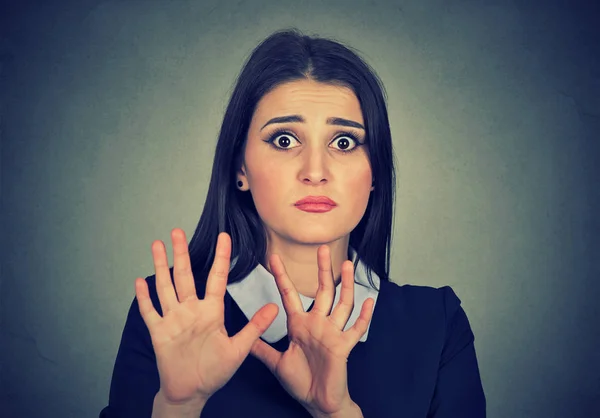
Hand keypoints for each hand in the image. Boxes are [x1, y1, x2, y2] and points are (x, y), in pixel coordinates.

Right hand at [135, 229, 278, 404]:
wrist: (192, 392)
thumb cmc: (214, 372)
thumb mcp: (238, 349)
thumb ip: (255, 327)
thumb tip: (275, 307)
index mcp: (211, 311)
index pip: (216, 278)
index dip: (221, 257)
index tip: (224, 237)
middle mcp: (191, 310)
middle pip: (185, 276)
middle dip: (182, 253)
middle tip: (178, 231)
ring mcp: (173, 319)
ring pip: (165, 287)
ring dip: (160, 266)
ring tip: (157, 245)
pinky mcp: (159, 332)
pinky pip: (150, 311)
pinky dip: (144, 297)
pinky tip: (139, 280)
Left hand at [249, 245, 373, 415]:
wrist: (318, 402)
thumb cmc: (301, 382)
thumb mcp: (277, 363)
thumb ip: (263, 350)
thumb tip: (246, 340)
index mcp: (300, 325)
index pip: (289, 295)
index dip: (282, 276)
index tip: (273, 258)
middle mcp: (318, 324)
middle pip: (323, 291)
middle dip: (323, 270)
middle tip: (323, 248)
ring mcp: (332, 333)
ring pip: (342, 303)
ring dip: (346, 284)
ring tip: (347, 265)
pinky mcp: (344, 346)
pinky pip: (356, 329)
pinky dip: (364, 316)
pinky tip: (370, 301)